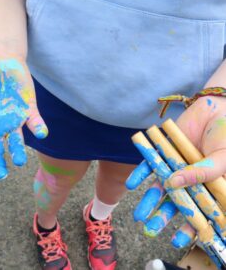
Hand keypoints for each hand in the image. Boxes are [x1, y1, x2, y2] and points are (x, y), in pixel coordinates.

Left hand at [125, 96, 225, 246]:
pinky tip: (132, 184)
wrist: (215, 108)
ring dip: (149, 200)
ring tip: (138, 215)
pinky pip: (150, 164)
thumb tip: (174, 185)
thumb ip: (203, 172)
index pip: (200, 212)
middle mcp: (191, 179)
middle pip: (177, 202)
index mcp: (210, 186)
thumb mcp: (222, 157)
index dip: (190, 227)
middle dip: (163, 217)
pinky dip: (140, 173)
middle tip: (149, 230)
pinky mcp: (165, 152)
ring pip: (161, 187)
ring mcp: (176, 166)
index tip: (177, 241)